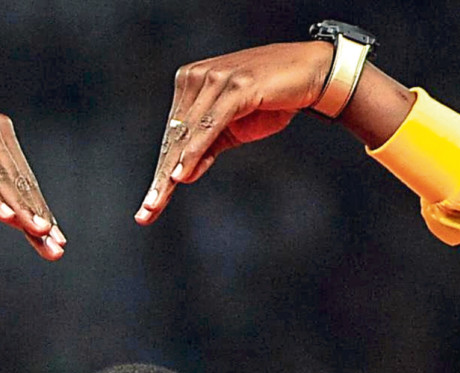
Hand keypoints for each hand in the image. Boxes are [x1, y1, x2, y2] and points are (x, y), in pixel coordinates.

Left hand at [137, 42, 342, 220]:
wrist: (311, 73)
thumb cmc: (271, 98)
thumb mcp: (234, 129)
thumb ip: (207, 147)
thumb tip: (181, 176)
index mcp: (191, 82)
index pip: (173, 133)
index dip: (161, 169)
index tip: (148, 207)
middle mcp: (198, 76)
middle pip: (175, 136)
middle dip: (161, 177)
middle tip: (147, 211)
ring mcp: (217, 78)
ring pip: (188, 134)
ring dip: (172, 170)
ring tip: (158, 201)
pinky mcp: (237, 86)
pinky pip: (209, 125)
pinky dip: (194, 152)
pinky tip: (181, 175)